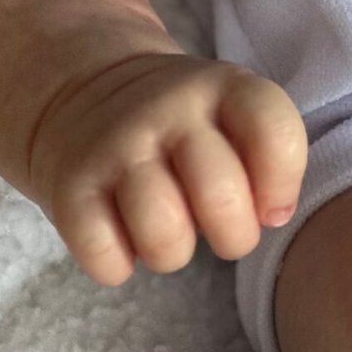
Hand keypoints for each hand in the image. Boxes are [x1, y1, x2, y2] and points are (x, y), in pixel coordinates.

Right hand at [26, 52, 309, 285]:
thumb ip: (266, 152)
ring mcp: (116, 147)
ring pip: (165, 237)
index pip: (274, 131)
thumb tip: (274, 214)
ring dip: (173, 253)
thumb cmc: (181, 123)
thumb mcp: (231, 109)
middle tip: (218, 225)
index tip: (268, 203)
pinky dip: (118, 264)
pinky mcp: (69, 186)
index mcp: (222, 86)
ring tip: (168, 230)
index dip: (282, 184)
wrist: (84, 89)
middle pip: (222, 199)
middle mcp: (168, 111)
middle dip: (234, 236)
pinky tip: (122, 237)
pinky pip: (106, 257)